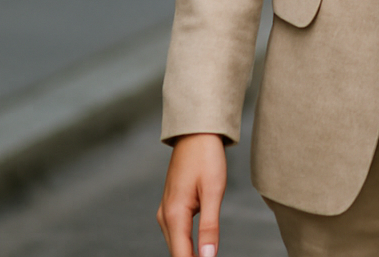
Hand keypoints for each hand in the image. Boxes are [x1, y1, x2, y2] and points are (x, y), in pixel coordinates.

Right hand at [158, 132, 228, 256]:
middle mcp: (165, 216)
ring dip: (188, 255)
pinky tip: (198, 250)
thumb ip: (210, 227)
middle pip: (177, 252)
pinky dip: (187, 245)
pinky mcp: (172, 206)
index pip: (182, 255)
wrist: (196, 133)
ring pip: (176, 244)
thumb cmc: (206, 158)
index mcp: (175, 214)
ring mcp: (166, 211)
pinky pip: (177, 233)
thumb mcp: (213, 192)